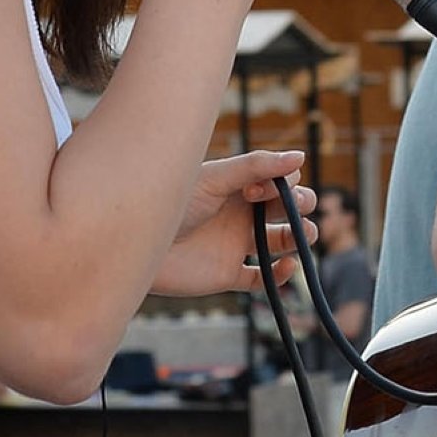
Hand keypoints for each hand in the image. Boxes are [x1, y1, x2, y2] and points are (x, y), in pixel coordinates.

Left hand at [152, 150, 315, 297]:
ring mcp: (235, 245)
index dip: (284, 184)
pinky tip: (286, 266)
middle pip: (288, 209)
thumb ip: (256, 166)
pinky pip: (263, 279)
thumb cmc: (170, 202)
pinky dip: (281, 276)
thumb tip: (301, 157)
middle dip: (301, 206)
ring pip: (282, 242)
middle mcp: (241, 214)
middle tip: (290, 211)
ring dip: (301, 237)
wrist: (135, 242)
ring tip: (302, 235)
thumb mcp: (214, 178)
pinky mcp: (227, 275)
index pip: (281, 181)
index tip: (256, 190)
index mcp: (239, 186)